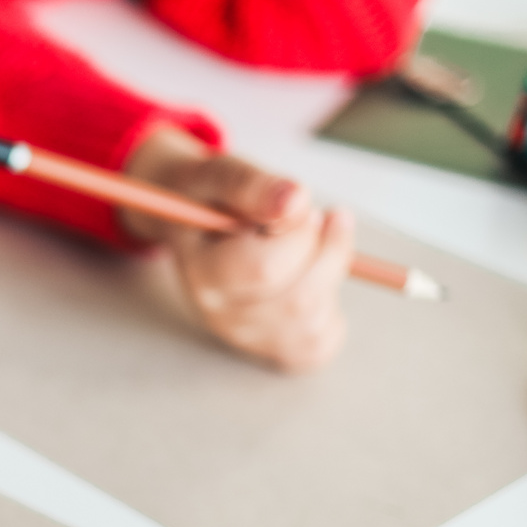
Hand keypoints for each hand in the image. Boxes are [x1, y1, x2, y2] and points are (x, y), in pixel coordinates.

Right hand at [124, 124, 352, 372]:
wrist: (194, 225)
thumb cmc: (212, 199)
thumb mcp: (224, 176)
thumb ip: (254, 186)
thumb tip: (295, 200)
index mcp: (202, 274)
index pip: (264, 269)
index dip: (299, 231)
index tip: (298, 204)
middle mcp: (220, 316)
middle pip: (298, 301)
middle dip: (326, 252)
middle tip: (318, 220)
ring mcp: (246, 337)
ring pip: (314, 322)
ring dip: (332, 275)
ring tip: (314, 246)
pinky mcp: (272, 349)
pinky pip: (320, 345)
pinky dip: (332, 310)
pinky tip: (316, 279)